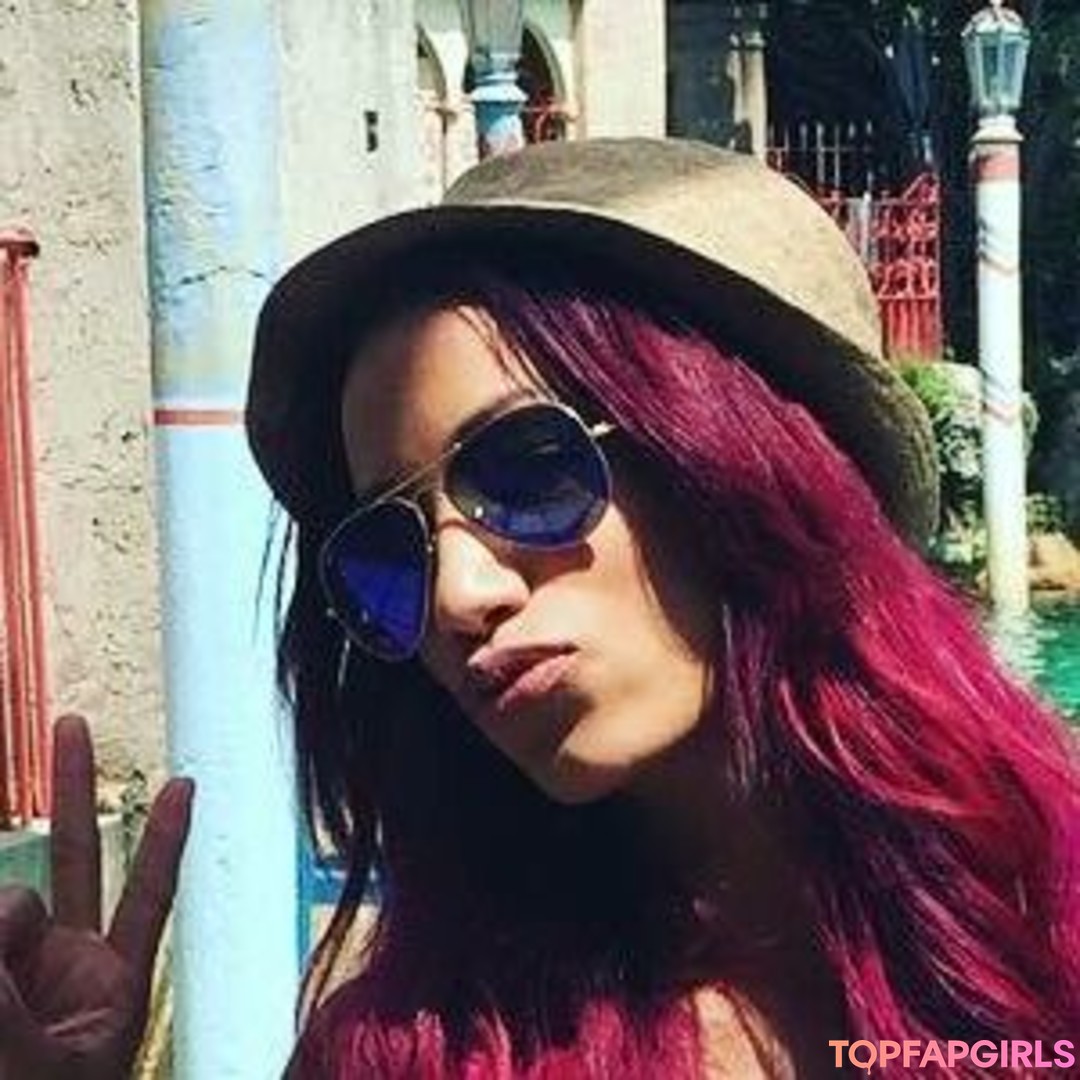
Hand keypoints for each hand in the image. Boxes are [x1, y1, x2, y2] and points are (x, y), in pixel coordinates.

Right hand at [0, 715, 192, 1079]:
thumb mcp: (45, 1066)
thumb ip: (12, 998)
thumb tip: (0, 908)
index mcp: (114, 984)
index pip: (148, 895)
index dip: (165, 840)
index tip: (186, 783)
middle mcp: (68, 960)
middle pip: (78, 856)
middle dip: (76, 788)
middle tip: (73, 725)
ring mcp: (22, 962)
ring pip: (10, 902)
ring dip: (5, 930)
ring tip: (12, 1006)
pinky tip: (4, 949)